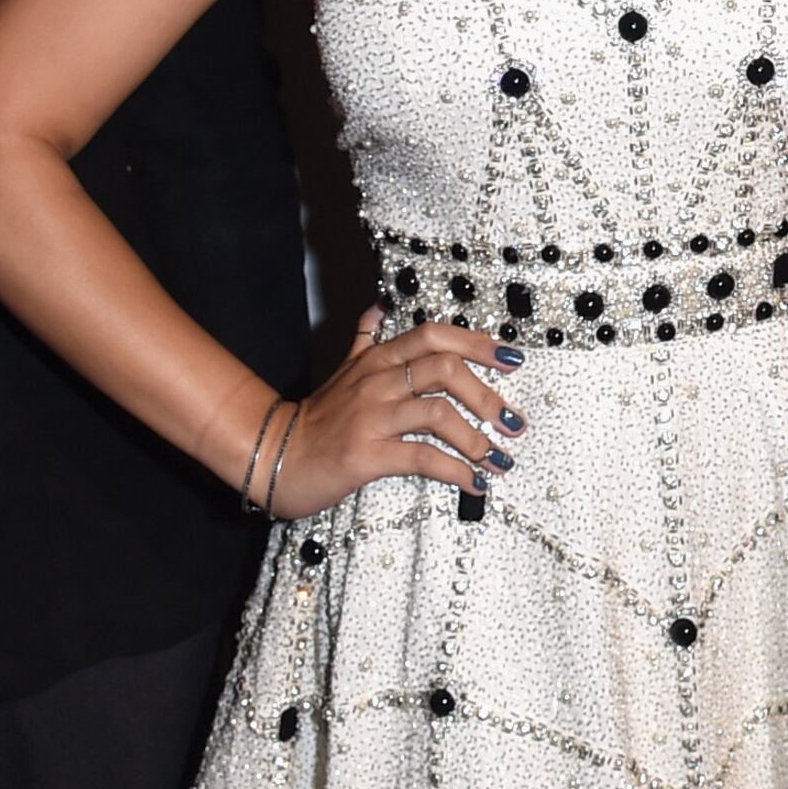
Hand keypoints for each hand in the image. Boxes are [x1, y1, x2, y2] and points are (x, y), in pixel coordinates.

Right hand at [263, 308, 523, 518]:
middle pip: (445, 370)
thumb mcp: (342, 369)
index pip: (435, 336)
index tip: (513, 359)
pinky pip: (422, 457)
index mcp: (377, 359)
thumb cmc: (317, 418)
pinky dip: (456, 470)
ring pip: (438, 413)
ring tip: (499, 459)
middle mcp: (378, 381)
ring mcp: (372, 417)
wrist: (273, 455)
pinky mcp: (367, 454)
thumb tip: (379, 306)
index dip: (478, 343)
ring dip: (478, 439)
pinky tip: (474, 483)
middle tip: (513, 421)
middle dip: (488, 396)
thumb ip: (365, 339)